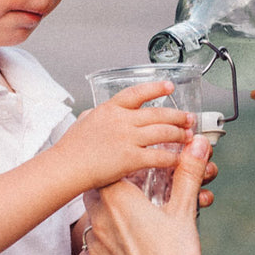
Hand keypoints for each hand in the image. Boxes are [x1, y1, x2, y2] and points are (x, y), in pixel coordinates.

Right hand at [56, 81, 194, 190]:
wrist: (65, 167)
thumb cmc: (70, 149)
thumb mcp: (83, 121)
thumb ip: (95, 115)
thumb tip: (97, 113)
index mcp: (110, 109)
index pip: (138, 93)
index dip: (156, 88)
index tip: (169, 87)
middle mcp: (122, 120)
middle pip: (158, 114)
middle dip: (178, 116)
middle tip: (189, 118)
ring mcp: (128, 138)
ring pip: (163, 133)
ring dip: (179, 135)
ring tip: (188, 136)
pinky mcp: (131, 158)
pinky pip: (158, 156)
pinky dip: (171, 157)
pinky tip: (178, 158)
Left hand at [74, 136, 209, 254]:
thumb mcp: (184, 210)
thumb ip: (187, 173)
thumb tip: (197, 145)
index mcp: (118, 199)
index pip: (109, 171)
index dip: (122, 170)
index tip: (135, 174)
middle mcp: (99, 220)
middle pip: (97, 194)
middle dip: (112, 193)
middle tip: (133, 199)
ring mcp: (92, 247)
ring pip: (91, 224)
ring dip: (105, 223)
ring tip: (127, 227)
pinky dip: (95, 254)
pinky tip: (111, 254)